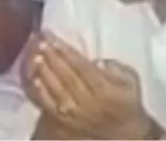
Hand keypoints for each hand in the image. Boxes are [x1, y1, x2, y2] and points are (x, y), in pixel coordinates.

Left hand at [25, 33, 154, 139]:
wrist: (123, 129)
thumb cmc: (125, 98)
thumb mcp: (131, 81)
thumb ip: (118, 69)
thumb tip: (100, 62)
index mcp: (106, 90)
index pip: (83, 67)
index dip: (66, 51)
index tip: (52, 37)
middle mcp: (90, 102)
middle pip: (67, 76)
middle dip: (52, 57)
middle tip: (40, 41)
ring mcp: (76, 112)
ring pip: (57, 90)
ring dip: (44, 71)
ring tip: (35, 54)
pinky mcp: (65, 120)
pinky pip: (50, 105)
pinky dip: (41, 91)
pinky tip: (34, 77)